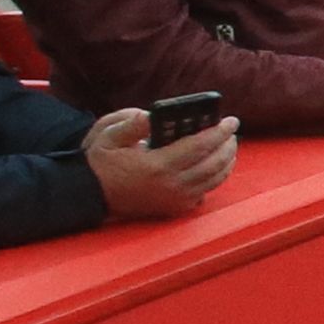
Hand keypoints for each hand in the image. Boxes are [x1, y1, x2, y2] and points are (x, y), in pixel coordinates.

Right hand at [84, 106, 235, 219]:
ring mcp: (175, 200)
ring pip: (214, 179)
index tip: (231, 120)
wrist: (92, 194)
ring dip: (226, 160)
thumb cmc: (102, 161)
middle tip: (231, 130)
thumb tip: (152, 115)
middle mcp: (171, 185)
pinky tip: (217, 163)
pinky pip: (206, 191)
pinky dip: (216, 176)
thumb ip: (131, 123)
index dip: (218, 132)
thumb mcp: (108, 135)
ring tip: (228, 144)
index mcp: (157, 166)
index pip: (199, 147)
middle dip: (227, 145)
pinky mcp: (176, 208)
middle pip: (213, 164)